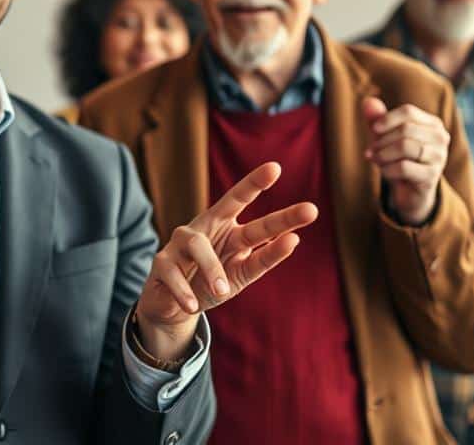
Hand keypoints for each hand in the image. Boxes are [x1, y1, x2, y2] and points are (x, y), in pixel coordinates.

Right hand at [134, 162, 317, 361]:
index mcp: (225, 227)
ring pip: (197, 247)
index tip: (276, 167)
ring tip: (222, 290)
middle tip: (312, 211)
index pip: (239, 199)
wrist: (171, 306)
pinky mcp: (161, 263)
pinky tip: (191, 305)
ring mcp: (180, 244)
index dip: (254, 183)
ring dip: (212, 269)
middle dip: (274, 216)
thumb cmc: (208, 284)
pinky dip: (185, 291)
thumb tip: (292, 240)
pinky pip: (175, 275)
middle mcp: (204, 228)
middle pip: (232, 213)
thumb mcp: (241, 273)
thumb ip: (262, 259)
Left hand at [362, 97, 447, 224]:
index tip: (374, 129)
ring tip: (376, 160)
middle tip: (371, 150)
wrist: (410, 191)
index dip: (387, 119)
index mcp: (432, 123)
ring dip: (383, 154)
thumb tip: (368, 101)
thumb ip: (377, 119)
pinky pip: (403, 167)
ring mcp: (439, 157)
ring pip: (405, 147)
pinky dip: (387, 169)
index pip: (409, 111)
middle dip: (382, 140)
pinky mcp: (432, 176)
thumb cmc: (398, 158)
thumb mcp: (385, 138)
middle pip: (405, 129)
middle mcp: (440, 138)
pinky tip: (385, 172)